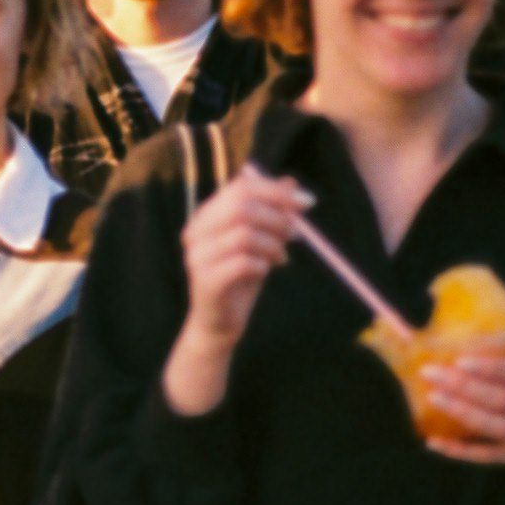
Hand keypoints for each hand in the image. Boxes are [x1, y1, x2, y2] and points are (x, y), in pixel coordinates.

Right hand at [179, 166, 311, 351]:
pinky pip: (242, 263)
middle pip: (241, 207)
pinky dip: (262, 264)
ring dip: (273, 245)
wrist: (219, 323)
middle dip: (278, 218)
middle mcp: (196, 231)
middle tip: (297, 234)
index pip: (241, 188)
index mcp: (207, 215)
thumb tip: (290, 182)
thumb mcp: (260, 240)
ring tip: (281, 258)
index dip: (276, 191)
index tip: (308, 202)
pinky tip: (266, 271)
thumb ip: (271, 212)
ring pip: (244, 234)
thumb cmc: (240, 278)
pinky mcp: (205, 280)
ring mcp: (197, 256)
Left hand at [422, 353, 504, 473]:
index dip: (491, 368)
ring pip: (494, 426)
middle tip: (429, 372)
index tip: (460, 360)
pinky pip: (487, 455)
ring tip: (433, 397)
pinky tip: (434, 441)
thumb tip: (462, 335)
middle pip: (503, 400)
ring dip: (461, 413)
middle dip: (465, 387)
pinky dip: (460, 450)